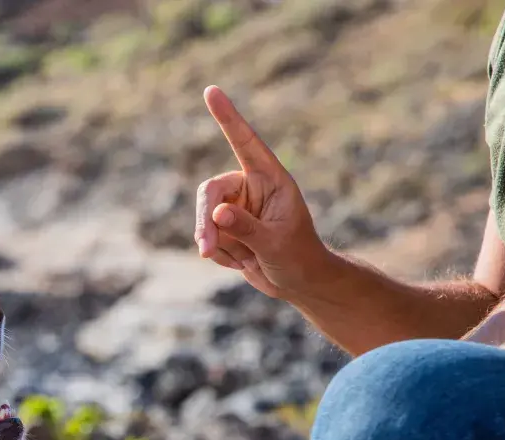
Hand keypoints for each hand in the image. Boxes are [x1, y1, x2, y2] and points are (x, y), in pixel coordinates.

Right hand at [194, 86, 335, 300]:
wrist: (299, 283)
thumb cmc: (298, 258)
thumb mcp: (275, 243)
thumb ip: (246, 228)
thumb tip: (217, 213)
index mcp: (271, 179)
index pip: (245, 142)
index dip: (228, 117)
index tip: (211, 91)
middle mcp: (251, 187)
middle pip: (210, 192)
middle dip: (206, 222)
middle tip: (206, 249)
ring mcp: (237, 207)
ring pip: (204, 216)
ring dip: (214, 242)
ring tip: (236, 262)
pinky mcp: (227, 227)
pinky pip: (206, 235)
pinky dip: (218, 253)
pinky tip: (240, 263)